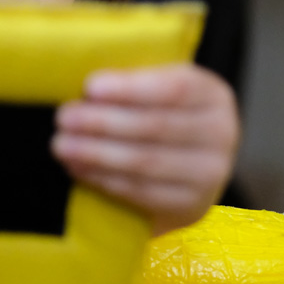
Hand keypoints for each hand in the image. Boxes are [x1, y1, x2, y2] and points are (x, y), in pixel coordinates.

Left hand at [51, 63, 239, 234]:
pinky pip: (141, 192)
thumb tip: (83, 80)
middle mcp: (222, 133)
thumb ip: (132, 78)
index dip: (130, 88)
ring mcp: (210, 174)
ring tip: (62, 145)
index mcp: (213, 94)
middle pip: (155, 126)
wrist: (188, 168)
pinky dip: (105, 180)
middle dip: (102, 122)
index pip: (174, 88)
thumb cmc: (161, 115)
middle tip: (63, 117)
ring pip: (145, 162)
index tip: (89, 86)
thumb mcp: (158, 88)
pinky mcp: (191, 205)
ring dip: (96, 154)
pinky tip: (78, 169)